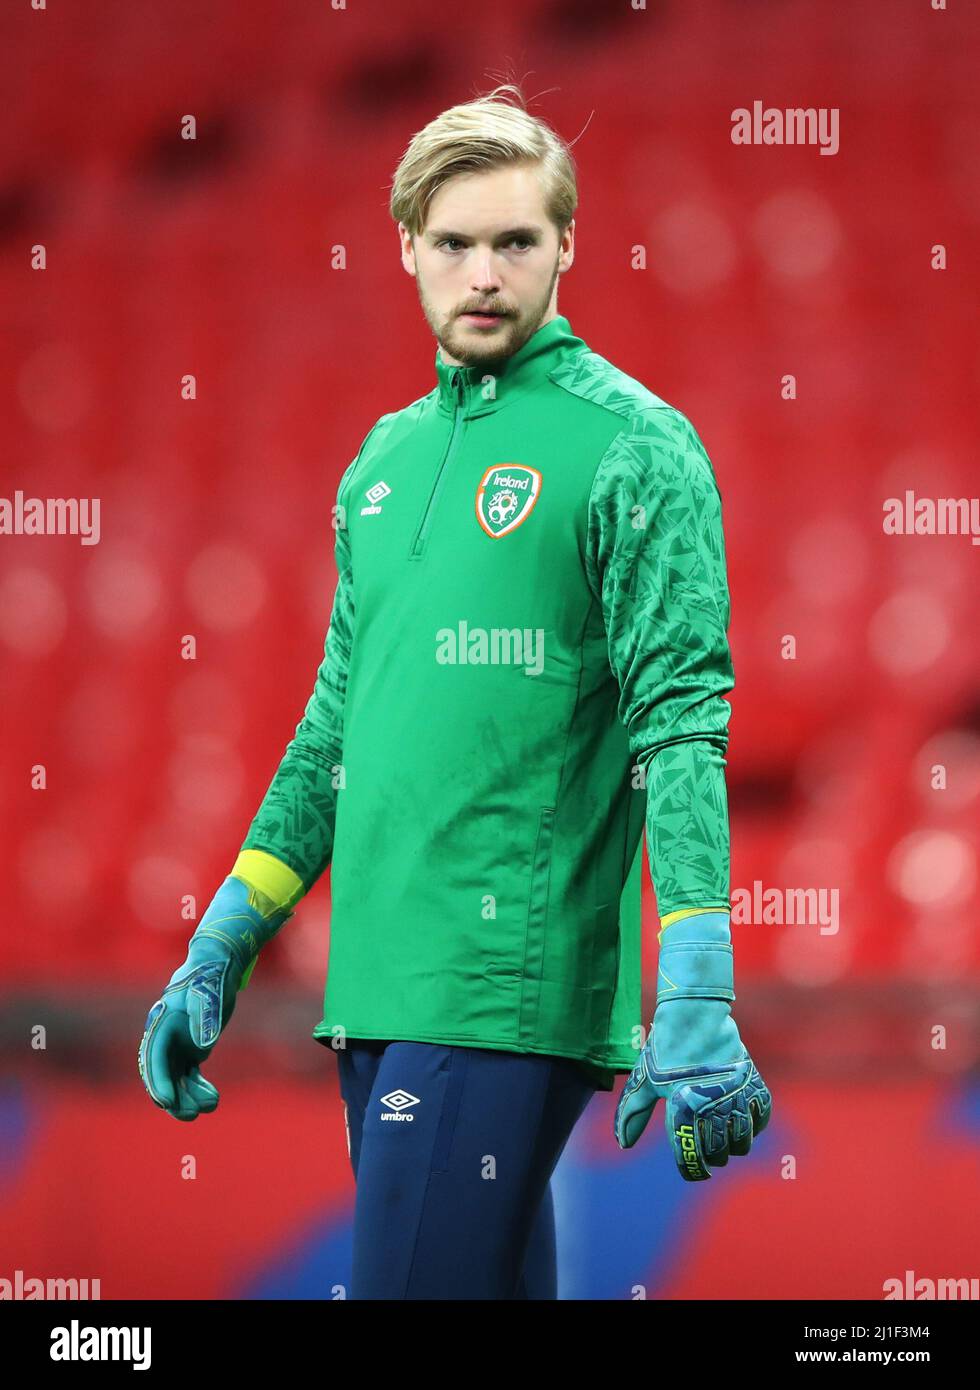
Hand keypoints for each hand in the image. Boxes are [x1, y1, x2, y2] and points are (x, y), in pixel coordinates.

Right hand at [137, 874, 287, 1120]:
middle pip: (162, 1075)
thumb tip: (203, 1047)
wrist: (218, 966)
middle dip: (173, 1097)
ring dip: (188, 1097)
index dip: (158, 1082)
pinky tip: (212, 1098)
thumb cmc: (210, 977)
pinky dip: (198, 1088)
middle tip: (191, 1114)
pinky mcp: (191, 1049)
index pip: (154, 1058)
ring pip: (176, 1080)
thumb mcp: (209, 994)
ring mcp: (177, 1045)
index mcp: (162, 1024)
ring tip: (210, 1105)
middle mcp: (165, 1038)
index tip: (168, 1102)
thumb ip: (204, 1018)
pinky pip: (190, 1076)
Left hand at [614, 998, 771, 1179]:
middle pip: (720, 1155)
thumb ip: (632, 1113)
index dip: (693, 1170)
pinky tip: (741, 1116)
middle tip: (706, 1146)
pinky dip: (754, 1124)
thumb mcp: (644, 1080)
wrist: (694, 1017)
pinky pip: (761, 1119)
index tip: (696, 1171)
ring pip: (743, 1142)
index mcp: (683, 1111)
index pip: (691, 1158)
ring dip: (734, 1143)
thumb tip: (623, 1144)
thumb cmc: (665, 1050)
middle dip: (713, 1157)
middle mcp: (712, 1108)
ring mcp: (736, 1097)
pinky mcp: (753, 1085)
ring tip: (724, 1132)